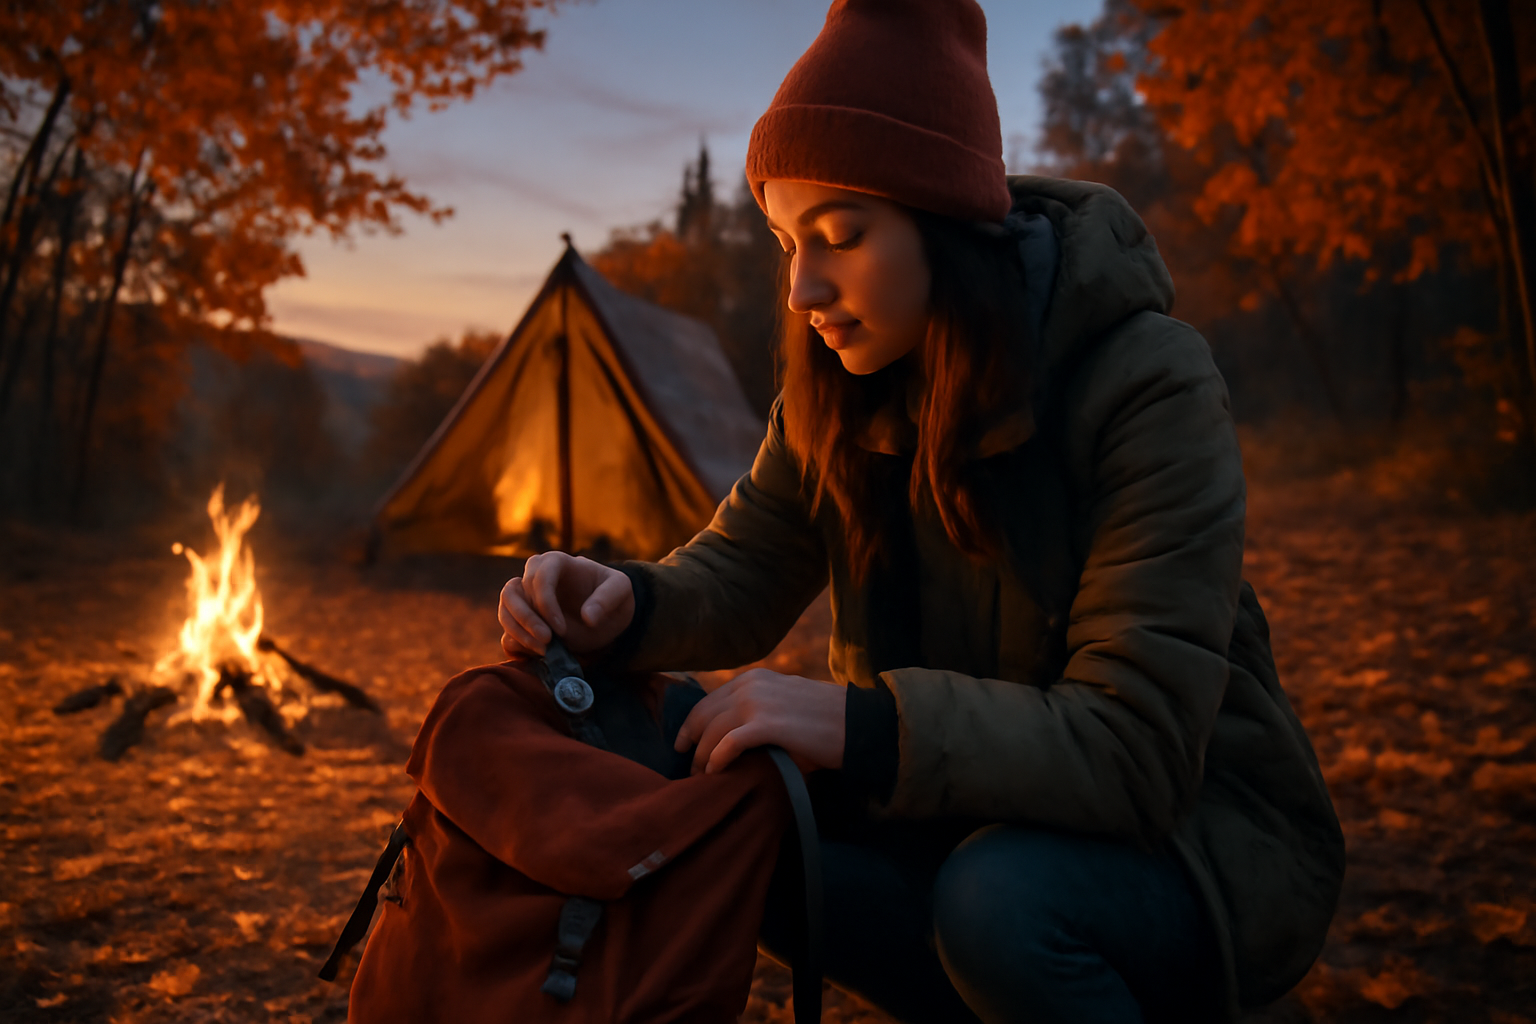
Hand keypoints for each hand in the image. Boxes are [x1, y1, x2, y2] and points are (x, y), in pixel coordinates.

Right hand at [498, 553, 634, 657]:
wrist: (608, 616)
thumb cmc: (613, 596)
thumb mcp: (621, 590)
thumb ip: (607, 599)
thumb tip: (588, 618)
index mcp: (556, 562)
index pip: (538, 577)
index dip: (545, 603)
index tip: (561, 629)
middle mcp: (533, 577)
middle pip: (512, 593)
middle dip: (526, 620)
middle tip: (547, 642)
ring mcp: (525, 600)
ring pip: (505, 611)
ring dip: (518, 633)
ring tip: (544, 652)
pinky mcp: (523, 624)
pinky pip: (507, 633)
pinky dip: (516, 646)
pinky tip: (537, 656)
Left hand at [673, 668, 845, 775]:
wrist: (858, 724)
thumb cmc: (826, 721)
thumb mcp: (786, 703)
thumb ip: (760, 711)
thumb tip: (731, 739)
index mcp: (755, 678)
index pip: (710, 700)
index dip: (692, 724)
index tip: (684, 743)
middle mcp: (751, 684)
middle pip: (704, 714)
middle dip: (691, 742)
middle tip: (687, 767)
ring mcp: (758, 702)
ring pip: (712, 731)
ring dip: (702, 757)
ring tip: (701, 778)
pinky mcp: (767, 724)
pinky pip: (728, 744)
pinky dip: (717, 760)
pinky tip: (715, 773)